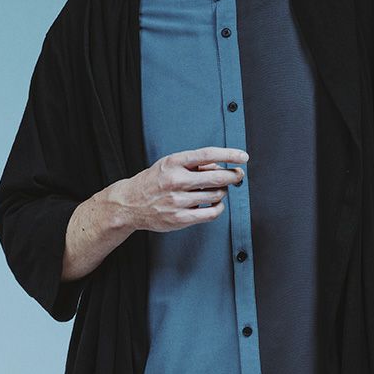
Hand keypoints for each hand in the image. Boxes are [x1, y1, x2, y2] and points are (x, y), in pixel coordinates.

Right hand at [119, 147, 247, 232]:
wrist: (130, 203)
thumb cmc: (153, 181)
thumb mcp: (169, 164)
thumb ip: (194, 163)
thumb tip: (219, 166)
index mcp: (174, 163)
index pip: (208, 155)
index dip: (229, 155)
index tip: (243, 156)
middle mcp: (176, 181)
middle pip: (216, 177)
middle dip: (233, 176)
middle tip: (238, 175)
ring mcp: (178, 201)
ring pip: (215, 195)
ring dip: (223, 191)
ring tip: (218, 189)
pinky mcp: (180, 219)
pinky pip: (210, 213)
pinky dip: (219, 207)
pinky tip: (216, 203)